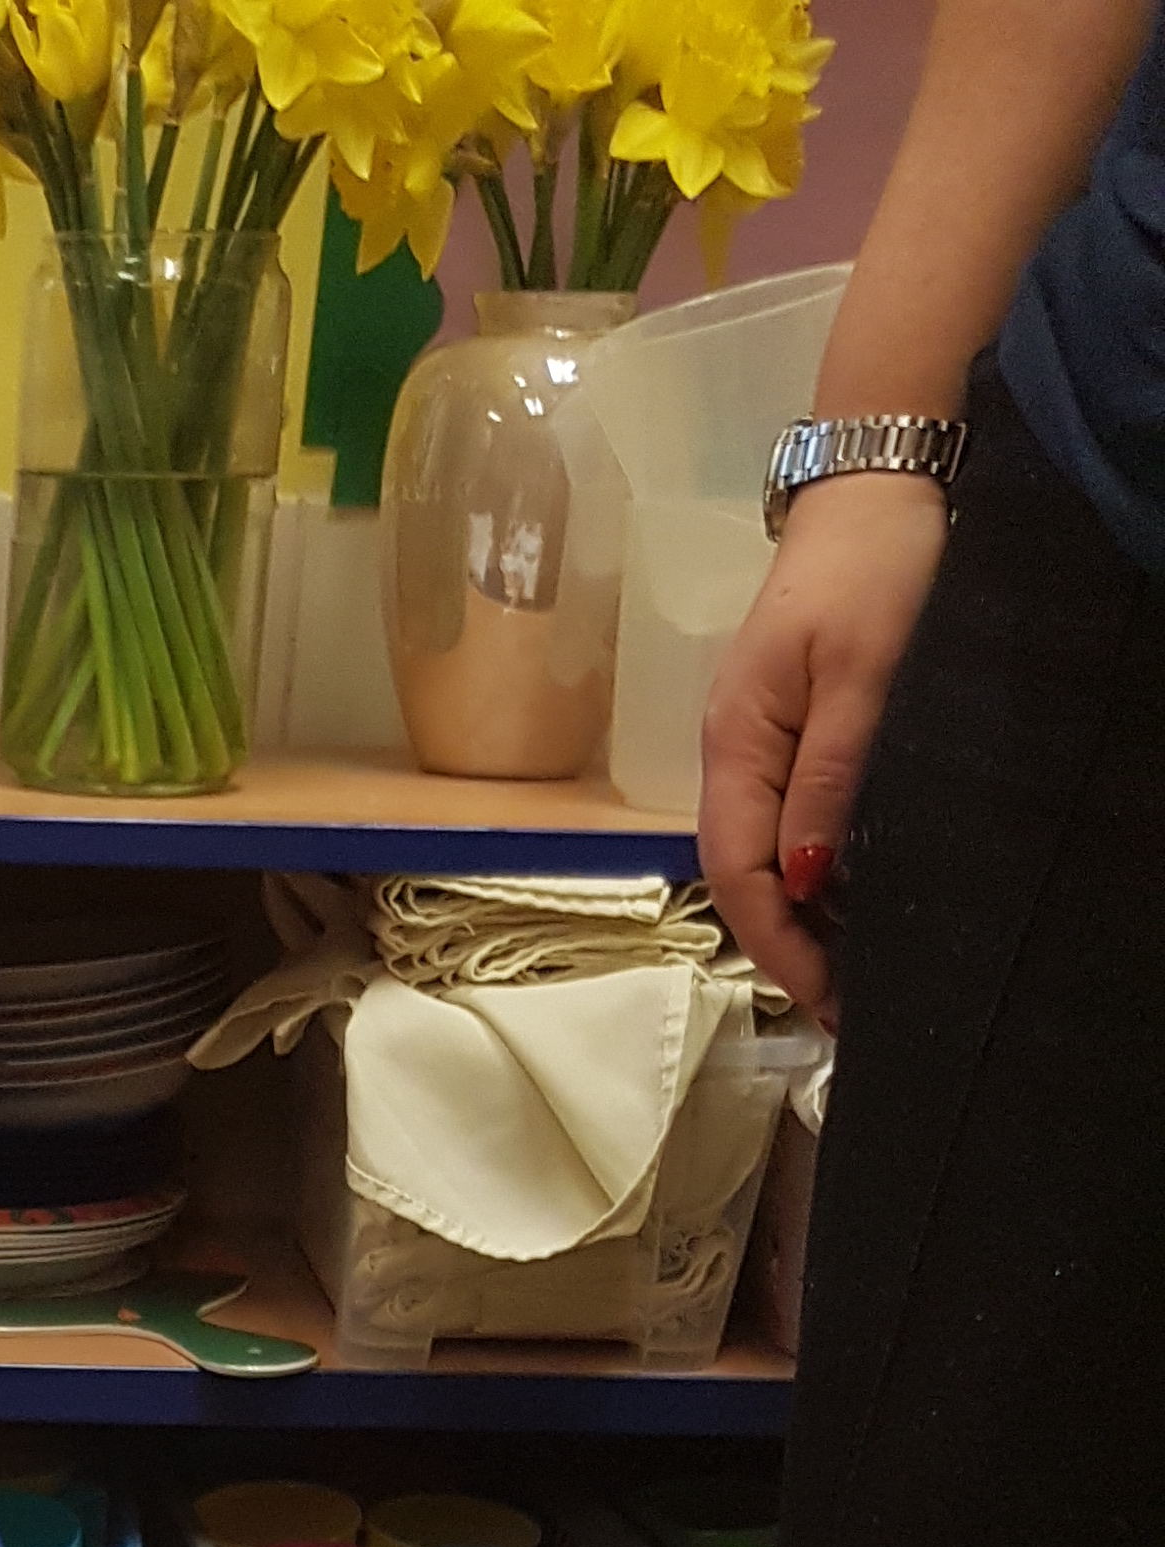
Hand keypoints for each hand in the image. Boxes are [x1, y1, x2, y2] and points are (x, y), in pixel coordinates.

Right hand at [700, 471, 947, 1024]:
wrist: (872, 484)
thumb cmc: (871, 571)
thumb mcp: (862, 676)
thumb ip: (827, 778)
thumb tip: (803, 880)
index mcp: (736, 745)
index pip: (738, 873)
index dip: (776, 944)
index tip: (824, 999)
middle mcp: (730, 754)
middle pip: (741, 877)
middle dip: (785, 948)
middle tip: (842, 1006)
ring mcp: (753, 742)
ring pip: (761, 855)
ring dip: (798, 917)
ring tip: (848, 969)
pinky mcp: (783, 729)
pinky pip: (783, 823)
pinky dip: (810, 873)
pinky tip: (845, 897)